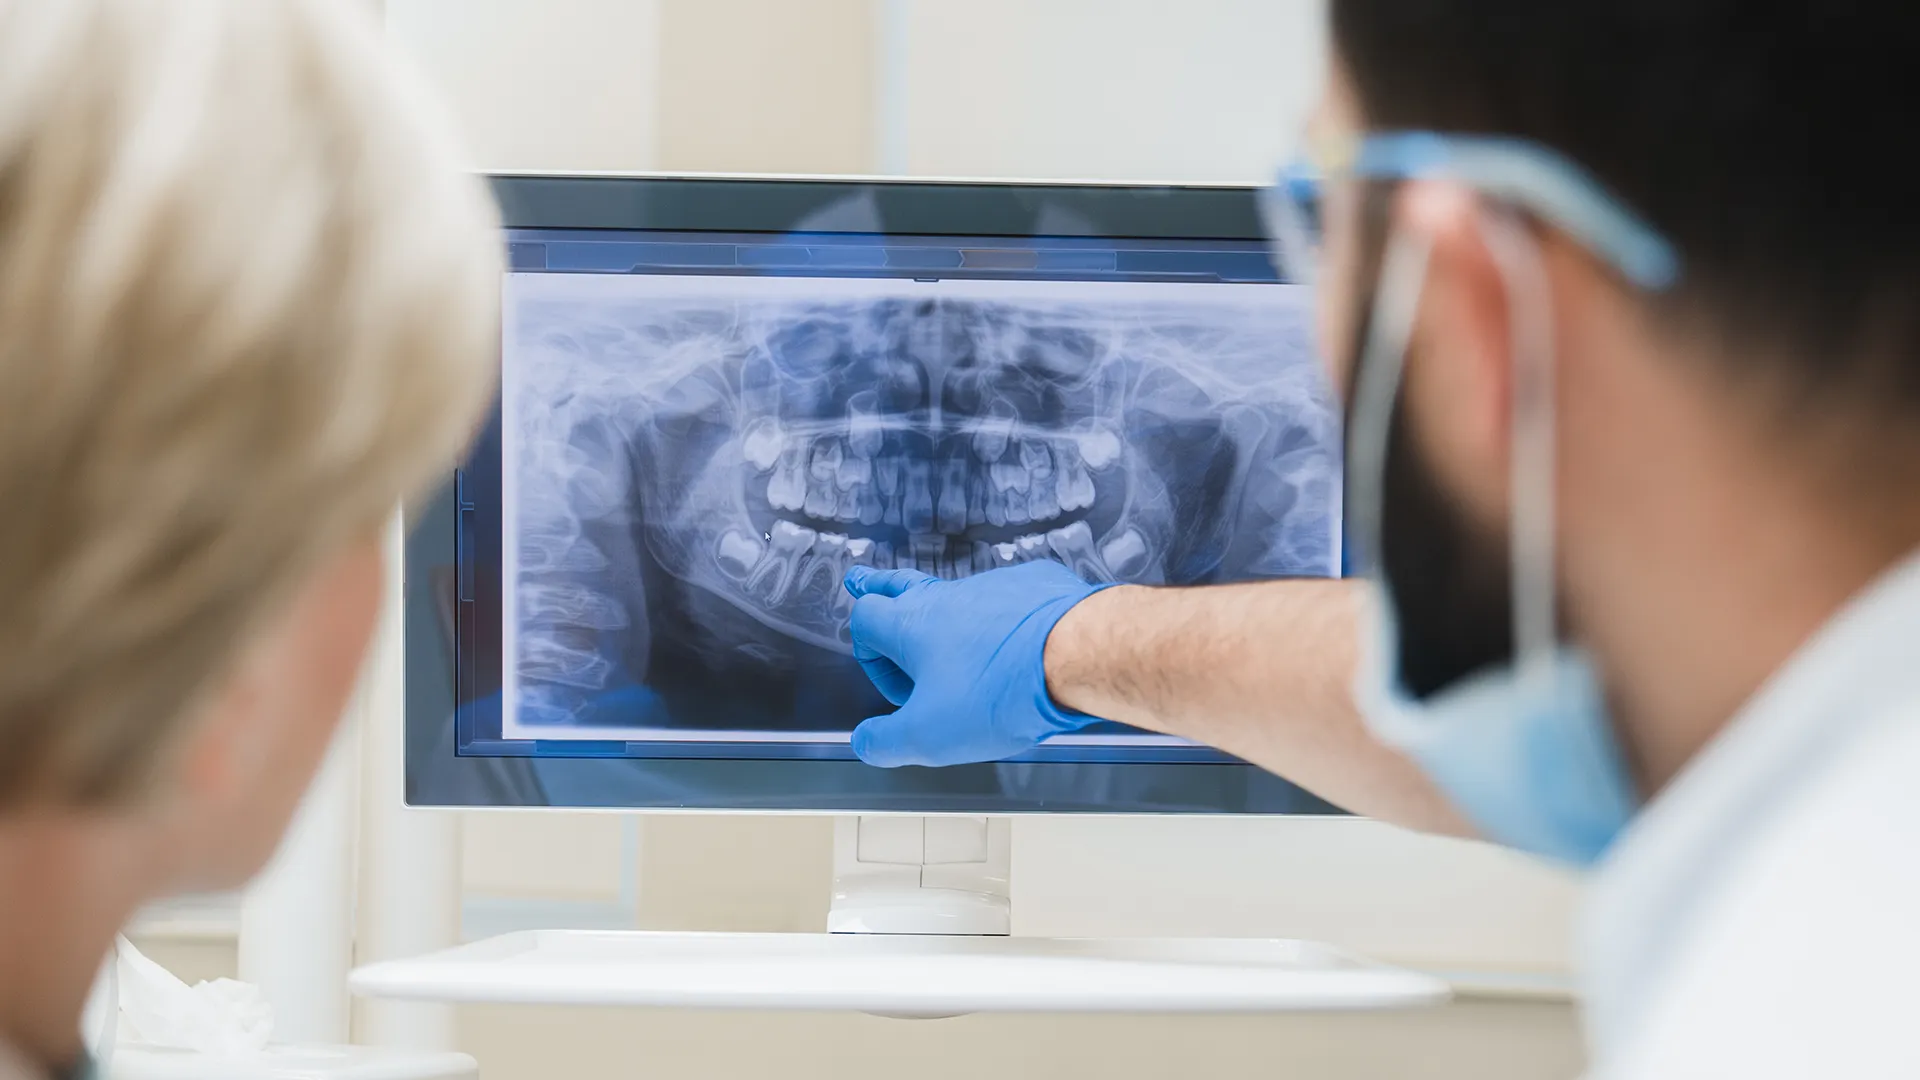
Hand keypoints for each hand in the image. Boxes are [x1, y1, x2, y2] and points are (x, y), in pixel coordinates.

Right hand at [841, 560, 1111, 766]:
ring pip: (958, 595)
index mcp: (913, 626)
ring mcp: (994, 588)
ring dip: (948, 616)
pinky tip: (1016, 642)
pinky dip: (1003, 619)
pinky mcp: (1035, 587)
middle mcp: (949, 598)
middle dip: (880, 587)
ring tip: (949, 631)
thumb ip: (886, 742)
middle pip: (901, 585)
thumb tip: (865, 743)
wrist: (1078, 655)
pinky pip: (1009, 599)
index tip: (898, 692)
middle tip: (864, 582)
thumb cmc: (1001, 692)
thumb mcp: (929, 736)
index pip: (866, 620)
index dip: (869, 655)